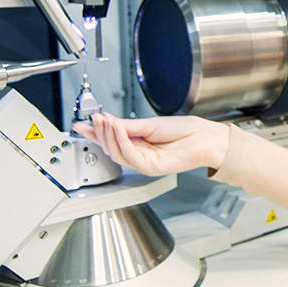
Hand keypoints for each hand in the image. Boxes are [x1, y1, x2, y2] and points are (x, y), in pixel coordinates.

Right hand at [72, 113, 229, 175]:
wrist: (204, 138)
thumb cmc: (185, 131)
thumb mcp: (149, 124)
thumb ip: (127, 126)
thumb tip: (107, 121)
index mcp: (139, 145)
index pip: (112, 141)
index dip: (96, 133)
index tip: (83, 124)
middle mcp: (140, 156)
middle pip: (111, 149)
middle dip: (99, 133)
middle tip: (94, 120)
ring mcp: (145, 163)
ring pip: (117, 153)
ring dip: (108, 135)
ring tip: (104, 121)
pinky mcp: (151, 167)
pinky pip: (130, 155)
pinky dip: (121, 140)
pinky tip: (118, 129)